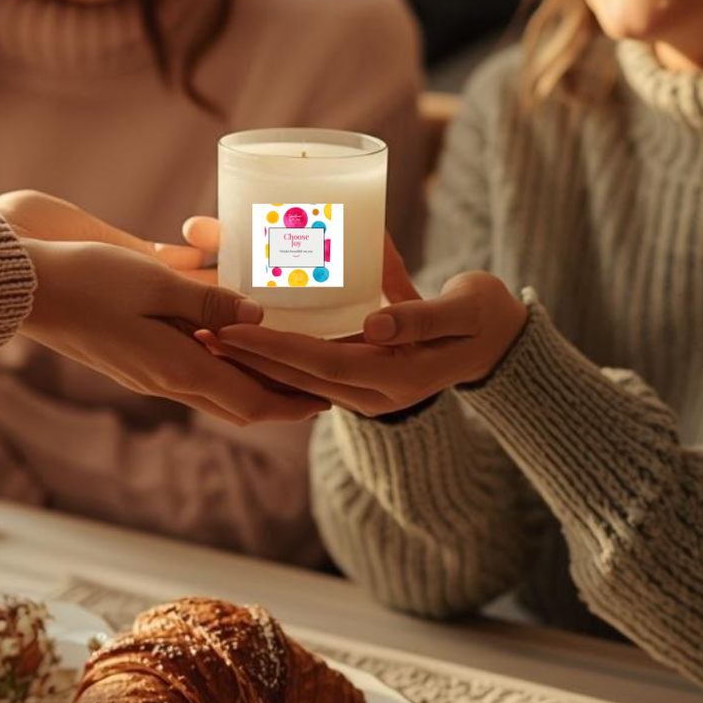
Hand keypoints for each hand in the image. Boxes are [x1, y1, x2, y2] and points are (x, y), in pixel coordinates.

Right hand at [0, 193, 325, 426]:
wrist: (22, 289)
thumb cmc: (87, 279)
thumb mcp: (155, 283)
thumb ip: (209, 302)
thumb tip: (259, 317)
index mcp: (176, 369)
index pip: (249, 400)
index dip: (292, 404)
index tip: (328, 401)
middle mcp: (163, 380)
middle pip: (235, 401)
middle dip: (278, 399)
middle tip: (315, 387)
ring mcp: (144, 372)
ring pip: (211, 388)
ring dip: (248, 380)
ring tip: (281, 365)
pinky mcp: (129, 358)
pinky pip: (186, 371)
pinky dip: (217, 363)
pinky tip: (226, 340)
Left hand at [199, 231, 527, 417]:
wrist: (503, 338)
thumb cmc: (485, 316)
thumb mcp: (463, 311)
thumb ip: (421, 318)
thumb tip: (375, 326)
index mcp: (394, 380)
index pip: (319, 365)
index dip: (273, 348)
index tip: (230, 329)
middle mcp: (372, 392)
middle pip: (296, 376)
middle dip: (247, 356)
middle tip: (198, 330)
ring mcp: (366, 386)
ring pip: (297, 375)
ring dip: (254, 357)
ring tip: (207, 333)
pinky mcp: (362, 371)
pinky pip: (310, 366)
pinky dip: (277, 350)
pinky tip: (246, 332)